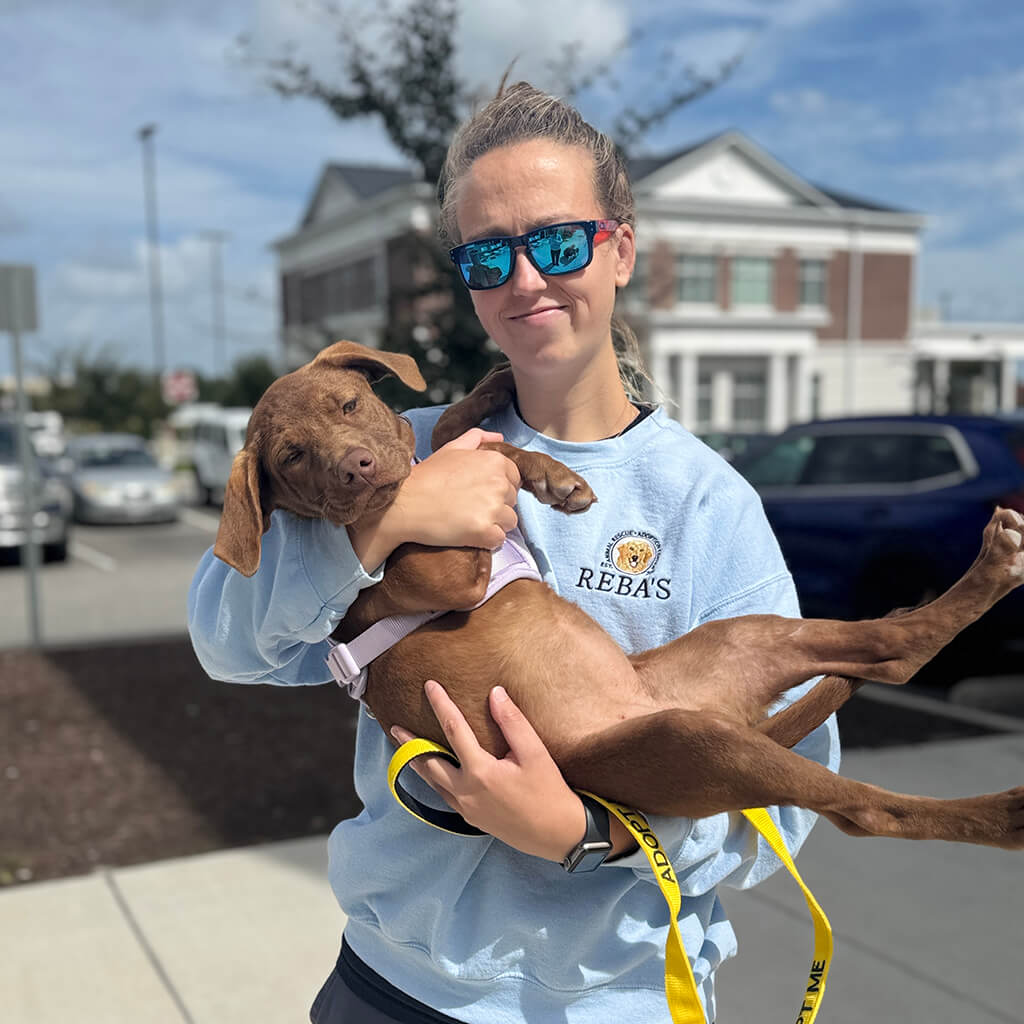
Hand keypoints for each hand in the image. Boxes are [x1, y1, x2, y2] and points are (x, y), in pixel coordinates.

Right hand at [349, 429, 520, 568]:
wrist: (405, 503)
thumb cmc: (427, 476)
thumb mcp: (451, 449)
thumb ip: (477, 438)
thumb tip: (499, 438)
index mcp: (495, 462)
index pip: (514, 479)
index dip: (498, 487)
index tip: (480, 492)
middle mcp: (498, 483)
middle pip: (512, 500)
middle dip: (496, 505)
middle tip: (470, 506)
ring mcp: (493, 508)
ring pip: (509, 521)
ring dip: (494, 523)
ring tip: (470, 521)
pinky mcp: (485, 531)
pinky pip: (499, 539)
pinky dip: (487, 540)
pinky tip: (469, 533)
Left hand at [390, 680, 585, 861]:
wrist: (557, 835)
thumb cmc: (549, 792)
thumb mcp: (534, 753)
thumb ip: (512, 722)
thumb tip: (495, 694)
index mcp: (480, 772)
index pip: (454, 729)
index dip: (441, 705)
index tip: (430, 686)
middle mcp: (466, 790)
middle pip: (429, 761)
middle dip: (410, 743)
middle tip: (395, 727)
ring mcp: (465, 807)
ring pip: (432, 781)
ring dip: (417, 762)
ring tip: (404, 748)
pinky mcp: (470, 817)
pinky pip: (443, 793)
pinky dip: (432, 778)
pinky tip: (432, 772)